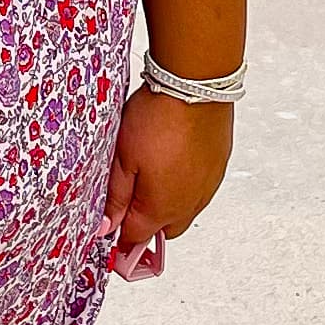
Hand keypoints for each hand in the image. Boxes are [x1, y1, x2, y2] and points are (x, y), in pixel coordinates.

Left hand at [104, 85, 233, 282]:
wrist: (195, 86)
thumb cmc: (158, 118)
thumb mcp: (123, 158)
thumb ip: (115, 197)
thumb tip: (106, 228)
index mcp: (161, 208)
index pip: (136, 239)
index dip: (118, 237)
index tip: (108, 228)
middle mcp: (189, 204)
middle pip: (163, 231)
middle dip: (145, 223)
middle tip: (128, 199)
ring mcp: (207, 187)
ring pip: (183, 211)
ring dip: (166, 205)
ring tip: (150, 174)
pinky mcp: (218, 168)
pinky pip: (199, 191)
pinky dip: (184, 186)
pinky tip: (172, 162)